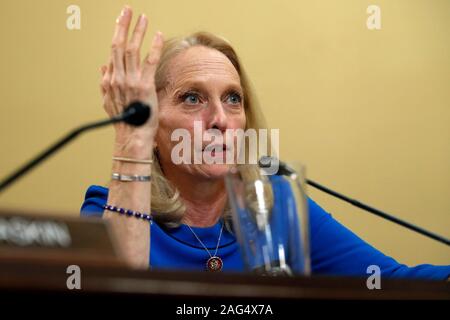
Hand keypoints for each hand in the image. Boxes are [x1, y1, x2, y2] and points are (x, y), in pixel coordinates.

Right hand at [100, 6, 162, 152]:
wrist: (133, 136)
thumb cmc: (124, 121)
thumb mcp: (109, 101)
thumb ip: (106, 82)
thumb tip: (102, 66)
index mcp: (109, 80)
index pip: (113, 53)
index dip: (118, 35)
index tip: (122, 22)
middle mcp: (117, 78)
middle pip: (118, 45)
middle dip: (123, 25)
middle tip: (128, 10)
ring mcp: (130, 81)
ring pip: (132, 50)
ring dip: (138, 31)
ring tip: (143, 18)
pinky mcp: (145, 86)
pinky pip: (149, 61)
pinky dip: (154, 46)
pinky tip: (158, 35)